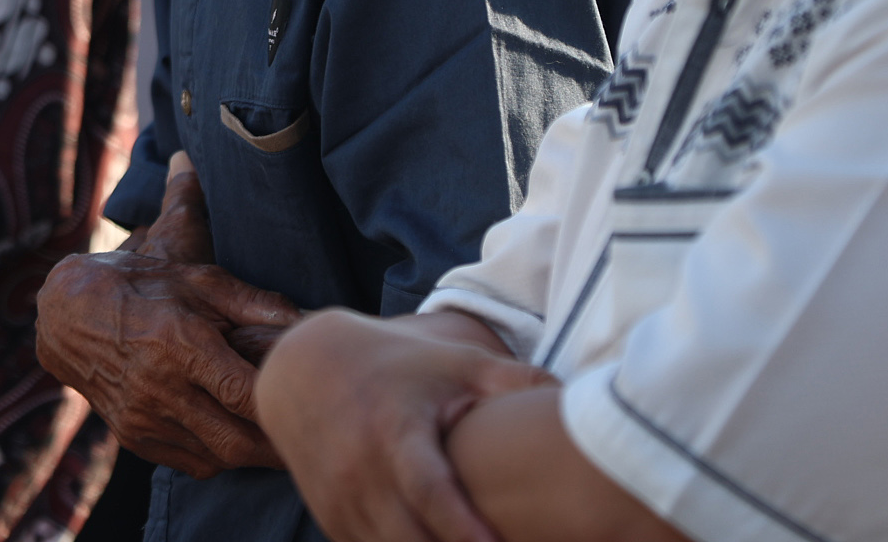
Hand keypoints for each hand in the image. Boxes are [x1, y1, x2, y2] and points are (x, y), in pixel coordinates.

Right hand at [36, 153, 302, 477]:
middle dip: (278, 446)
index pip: (244, 392)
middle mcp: (159, 387)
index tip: (315, 405)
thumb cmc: (145, 288)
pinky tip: (239, 437)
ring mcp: (143, 418)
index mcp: (179, 343)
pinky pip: (192, 463)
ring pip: (217, 458)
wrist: (68, 316)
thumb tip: (308, 319)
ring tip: (282, 439)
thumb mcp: (200, 280)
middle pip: (236, 441)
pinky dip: (222, 457)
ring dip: (253, 454)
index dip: (283, 405)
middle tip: (312, 437)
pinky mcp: (134, 438)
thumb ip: (256, 303)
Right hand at [258, 309, 554, 541]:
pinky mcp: (331, 519)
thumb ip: (515, 381)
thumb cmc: (399, 365)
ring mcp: (339, 499)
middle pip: (408, 538)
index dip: (462, 526)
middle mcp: (359, 470)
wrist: (305, 369)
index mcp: (394, 430)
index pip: (429, 489)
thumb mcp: (456, 363)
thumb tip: (582, 395)